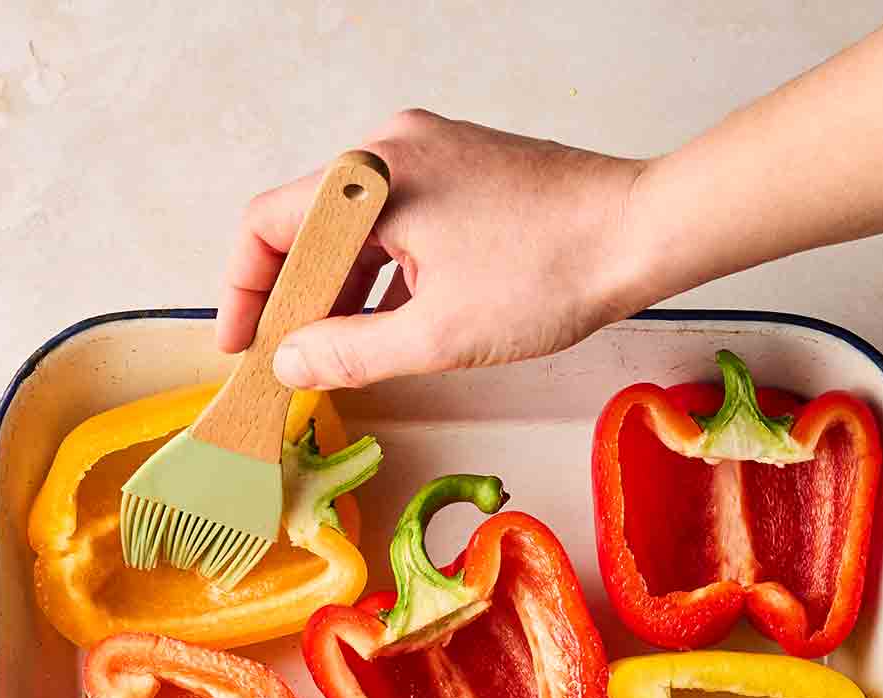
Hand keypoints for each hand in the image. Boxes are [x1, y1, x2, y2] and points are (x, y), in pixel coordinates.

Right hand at [216, 109, 645, 389]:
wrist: (641, 234)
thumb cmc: (548, 277)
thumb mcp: (437, 335)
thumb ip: (351, 352)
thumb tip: (290, 364)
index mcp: (374, 175)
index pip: (269, 224)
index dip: (243, 290)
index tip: (240, 345)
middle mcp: (394, 148)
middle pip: (309, 223)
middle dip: (291, 298)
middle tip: (285, 361)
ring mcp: (432, 155)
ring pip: (355, 228)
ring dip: (338, 290)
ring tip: (333, 355)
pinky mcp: (464, 173)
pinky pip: (396, 224)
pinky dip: (380, 274)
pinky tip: (385, 326)